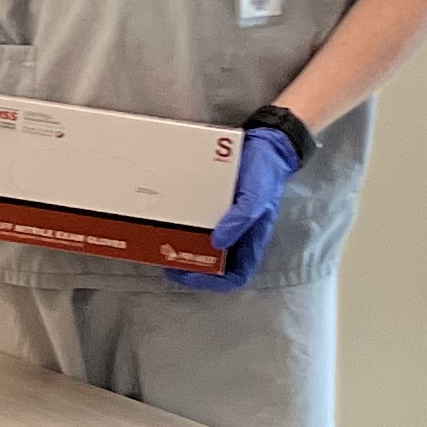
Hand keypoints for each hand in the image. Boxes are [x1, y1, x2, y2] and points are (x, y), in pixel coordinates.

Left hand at [167, 124, 304, 291]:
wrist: (264, 144)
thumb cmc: (266, 173)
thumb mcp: (256, 196)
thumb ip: (241, 219)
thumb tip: (217, 242)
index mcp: (251, 240)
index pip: (235, 276)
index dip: (211, 282)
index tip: (186, 274)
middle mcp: (236, 235)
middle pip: (213, 262)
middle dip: (189, 264)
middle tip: (165, 257)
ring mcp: (224, 220)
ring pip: (202, 242)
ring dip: (183, 243)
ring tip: (161, 238)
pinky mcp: (214, 205)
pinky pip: (197, 218)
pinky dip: (183, 220)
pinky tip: (168, 215)